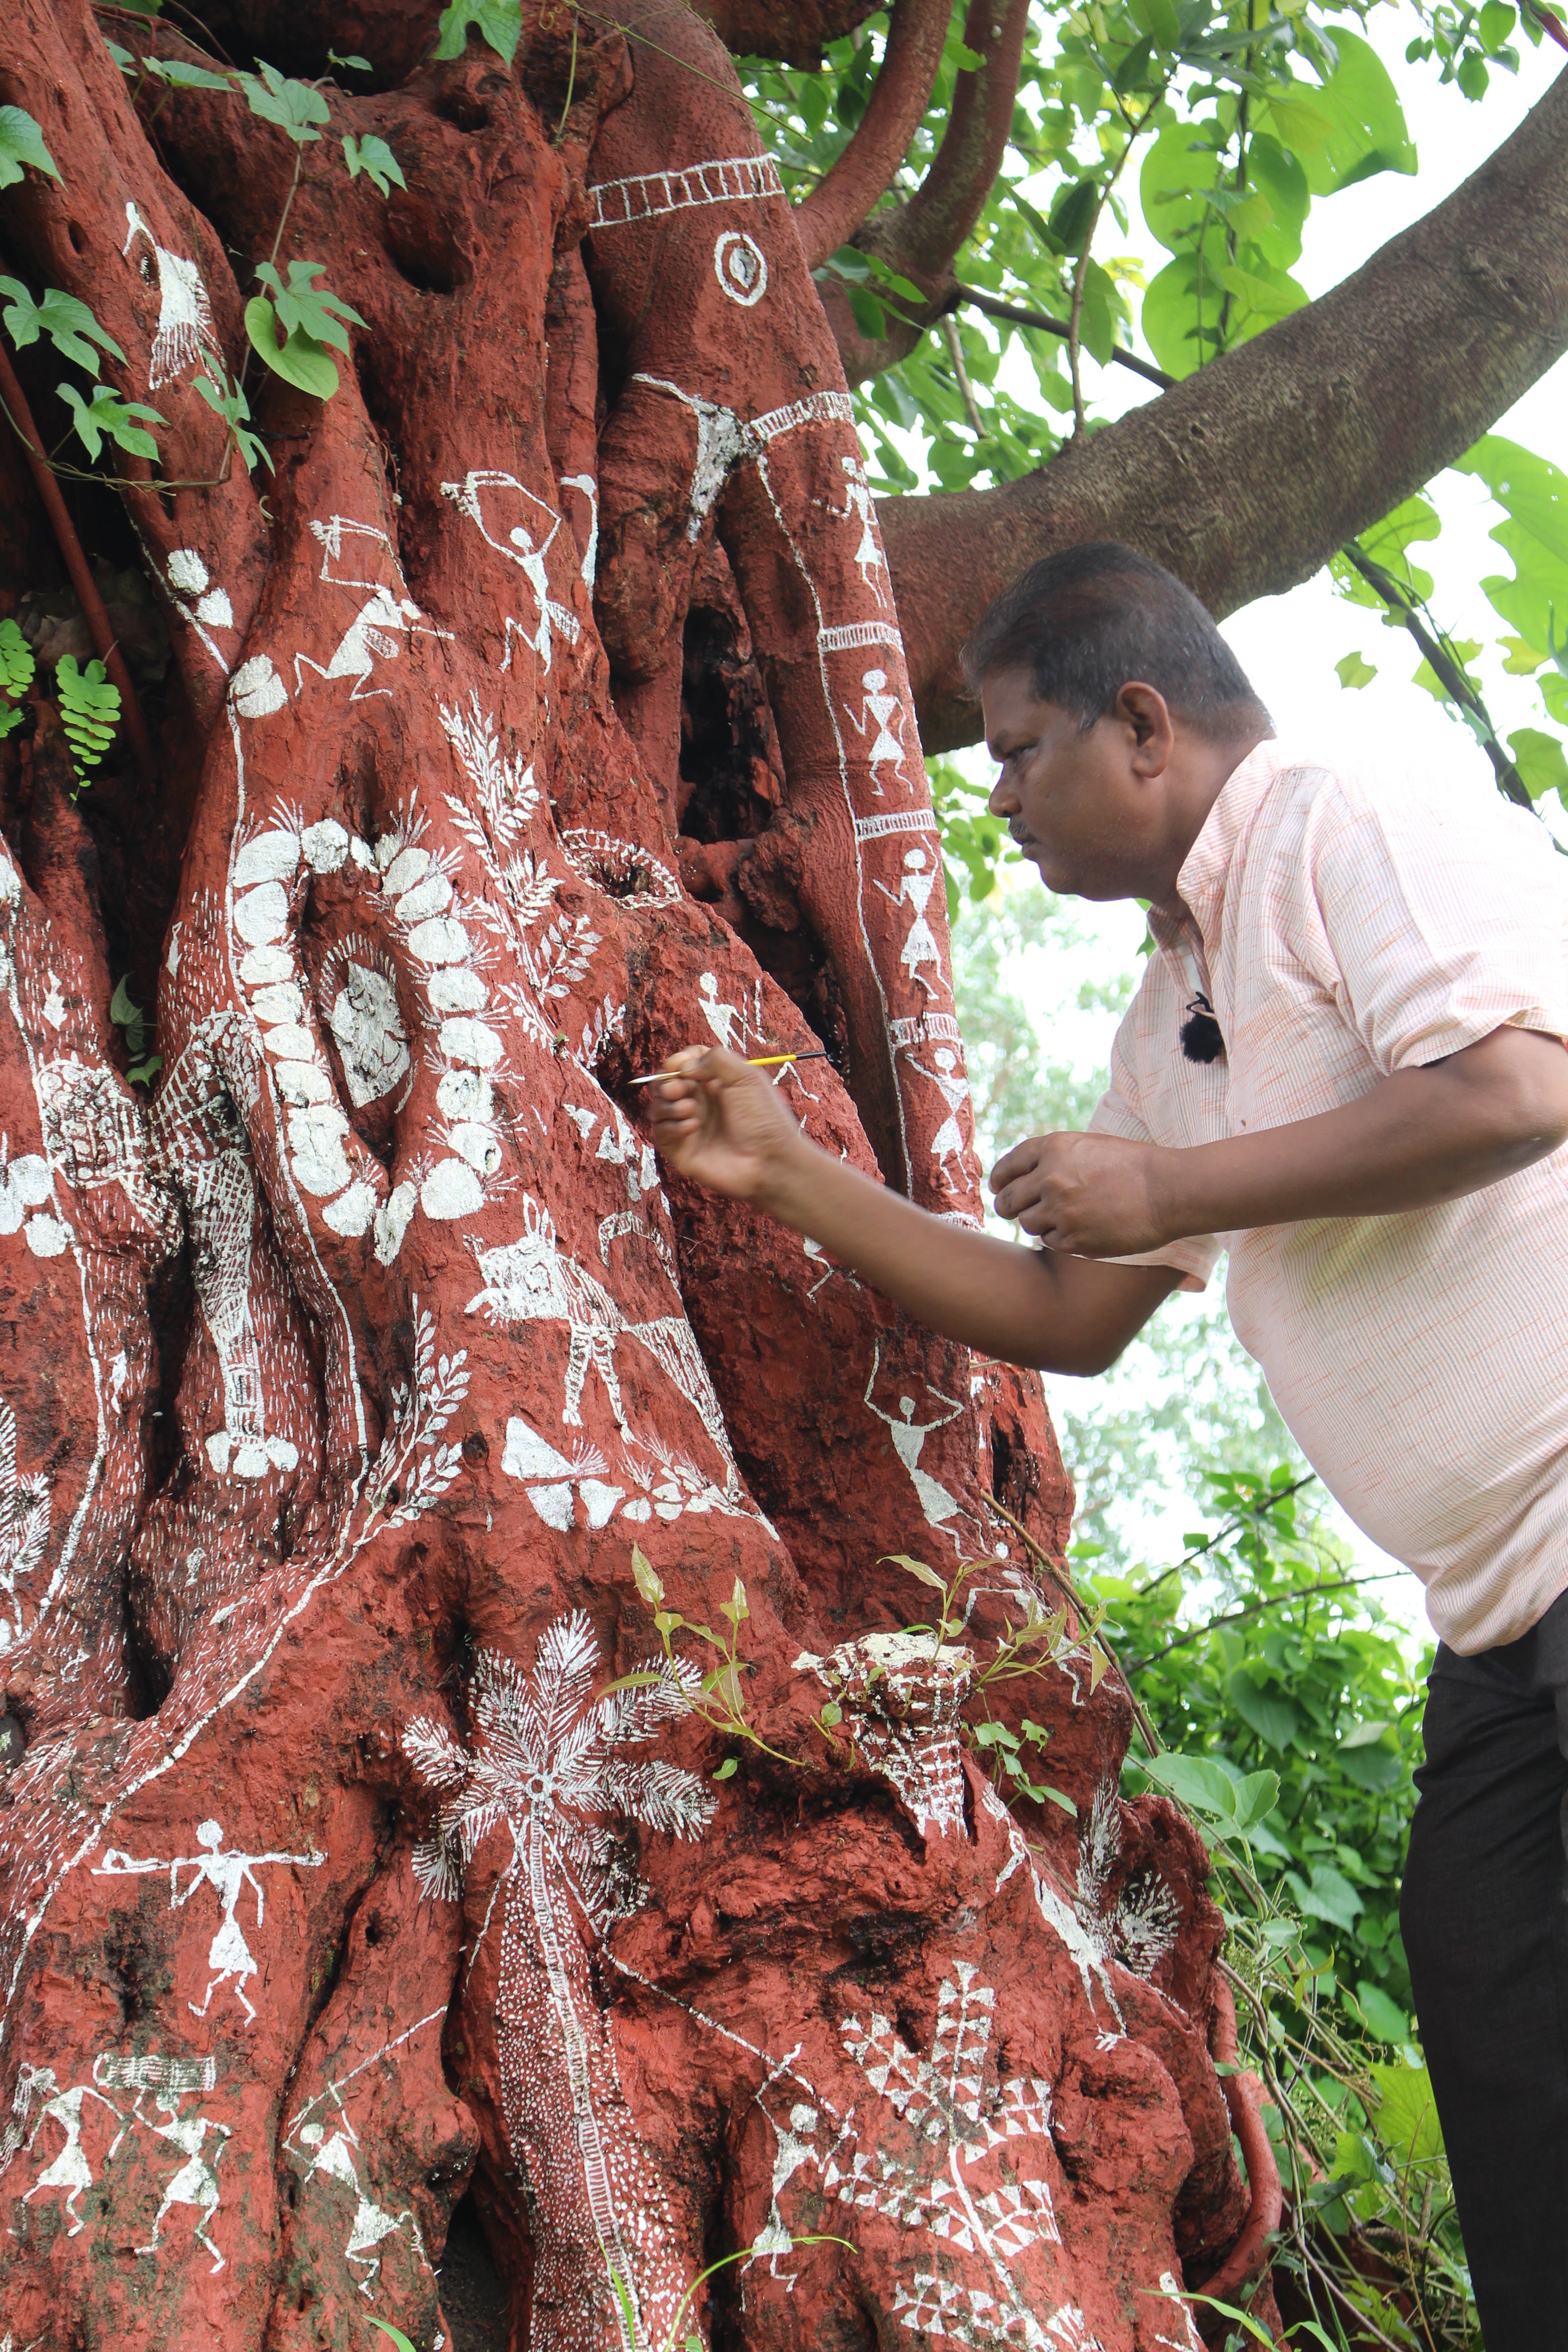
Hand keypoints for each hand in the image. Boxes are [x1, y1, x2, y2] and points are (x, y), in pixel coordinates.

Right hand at [644, 1047, 808, 1203]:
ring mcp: (689, 1127)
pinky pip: (659, 1133)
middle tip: (680, 1089)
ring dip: (668, 1105)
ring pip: (657, 1108)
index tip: (678, 1065)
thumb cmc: (764, 1119)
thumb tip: (685, 1066)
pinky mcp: (681, 1150)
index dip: (677, 1061)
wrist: (769, 1161)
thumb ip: (716, 1060)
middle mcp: (699, 1103)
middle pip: (665, 1085)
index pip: (684, 1064)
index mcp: (715, 1084)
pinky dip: (671, 1127)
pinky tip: (693, 1128)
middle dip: (666, 1083)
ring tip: (691, 1110)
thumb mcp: (747, 1077)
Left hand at [988, 1130, 1165, 1255]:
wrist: (1168, 1190)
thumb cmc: (1133, 1166)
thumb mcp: (1089, 1147)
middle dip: (1009, 1205)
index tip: (998, 1187)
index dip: (999, 1179)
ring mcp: (1061, 1211)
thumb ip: (1054, 1158)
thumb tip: (1020, 1178)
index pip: (1008, 1165)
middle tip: (1015, 1210)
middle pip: (1008, 1200)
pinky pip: (1049, 1241)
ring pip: (1027, 1223)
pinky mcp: (1074, 1239)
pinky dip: (1058, 1237)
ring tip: (1064, 1216)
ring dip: (1038, 1222)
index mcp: (1054, 1148)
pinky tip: (1080, 1228)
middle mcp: (1051, 1178)